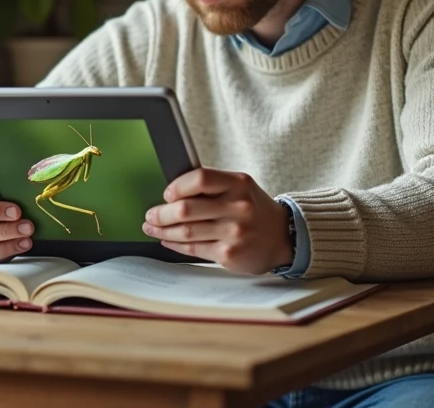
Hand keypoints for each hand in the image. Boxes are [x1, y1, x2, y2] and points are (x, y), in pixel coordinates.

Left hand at [142, 168, 291, 274]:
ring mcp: (234, 232)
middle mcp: (238, 207)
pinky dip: (175, 245)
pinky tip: (168, 241)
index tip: (166, 194)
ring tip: (153, 228)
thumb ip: (212, 187)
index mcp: (238, 184)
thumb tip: (172, 193)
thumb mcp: (240, 188)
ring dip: (163, 231)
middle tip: (150, 215)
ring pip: (186, 232)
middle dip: (161, 214)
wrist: (283, 236)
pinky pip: (193, 249)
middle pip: (186, 209)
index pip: (200, 178)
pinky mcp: (229, 254)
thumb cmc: (253, 209)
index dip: (177, 186)